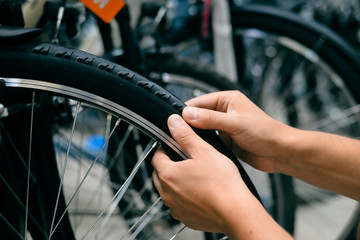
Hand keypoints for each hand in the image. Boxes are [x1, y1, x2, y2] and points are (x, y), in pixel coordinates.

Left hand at [152, 114, 291, 238]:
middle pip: (160, 174)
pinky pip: (179, 204)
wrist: (236, 213)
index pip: (156, 156)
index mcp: (168, 175)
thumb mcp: (204, 151)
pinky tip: (201, 192)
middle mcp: (167, 194)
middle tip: (187, 159)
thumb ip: (185, 135)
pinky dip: (185, 197)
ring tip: (196, 175)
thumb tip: (173, 122)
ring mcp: (175, 208)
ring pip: (169, 190)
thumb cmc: (222, 183)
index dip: (166, 148)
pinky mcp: (186, 219)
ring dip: (176, 182)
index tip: (176, 146)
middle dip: (170, 164)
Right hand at [183, 90, 295, 172]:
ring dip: (197, 135)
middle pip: (199, 116)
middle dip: (190, 124)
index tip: (174, 120)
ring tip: (184, 141)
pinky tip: (197, 149)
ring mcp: (225, 126)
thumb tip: (188, 114)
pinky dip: (204, 144)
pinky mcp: (226, 140)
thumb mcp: (235, 123)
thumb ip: (210, 119)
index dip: (187, 111)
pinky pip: (210, 140)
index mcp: (228, 100)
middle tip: (176, 132)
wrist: (280, 152)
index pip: (200, 102)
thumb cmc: (266, 132)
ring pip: (203, 129)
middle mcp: (225, 111)